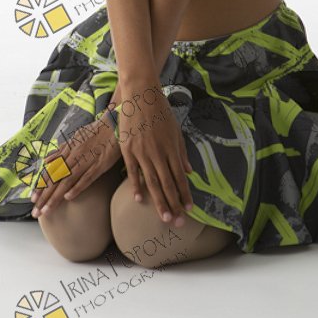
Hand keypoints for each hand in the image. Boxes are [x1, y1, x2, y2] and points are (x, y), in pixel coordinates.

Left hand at [29, 110, 121, 217]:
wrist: (114, 123)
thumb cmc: (96, 130)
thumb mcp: (75, 137)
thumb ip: (61, 150)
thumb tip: (46, 160)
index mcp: (68, 150)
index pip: (51, 171)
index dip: (41, 186)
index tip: (33, 199)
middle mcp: (74, 156)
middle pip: (56, 179)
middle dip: (44, 196)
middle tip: (35, 212)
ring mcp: (86, 161)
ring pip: (67, 181)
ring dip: (56, 196)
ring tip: (46, 210)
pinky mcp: (100, 164)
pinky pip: (87, 177)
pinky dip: (77, 187)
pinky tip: (68, 198)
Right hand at [117, 80, 194, 225]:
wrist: (140, 95)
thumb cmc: (160, 111)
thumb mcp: (176, 130)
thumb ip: (181, 152)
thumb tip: (188, 172)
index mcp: (171, 148)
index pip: (180, 178)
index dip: (185, 195)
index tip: (189, 210)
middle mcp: (158, 153)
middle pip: (167, 184)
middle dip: (174, 205)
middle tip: (177, 223)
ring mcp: (142, 152)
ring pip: (151, 182)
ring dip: (158, 202)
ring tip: (164, 217)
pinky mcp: (128, 149)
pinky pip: (132, 172)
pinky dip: (136, 186)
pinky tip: (139, 200)